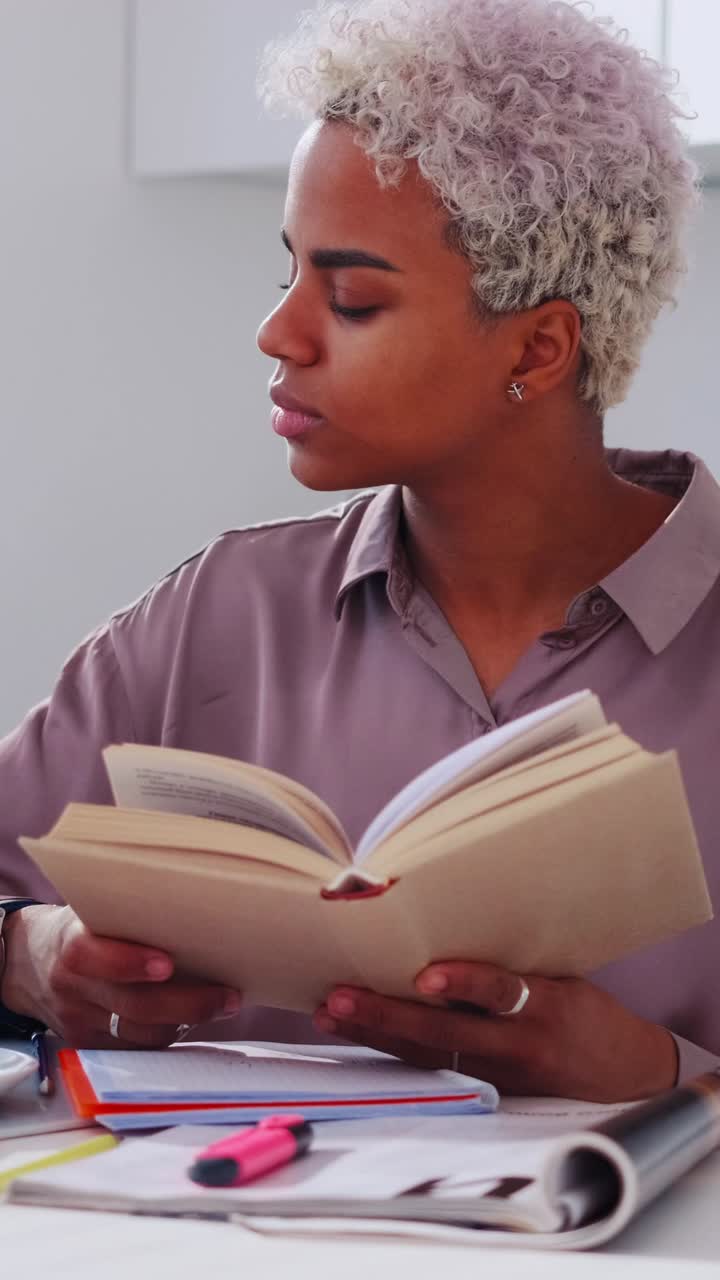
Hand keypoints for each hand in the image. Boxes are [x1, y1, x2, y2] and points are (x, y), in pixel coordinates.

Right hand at [1, 905, 242, 1046]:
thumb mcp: (94, 912)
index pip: (92, 956)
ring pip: (139, 1034)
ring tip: (223, 1004)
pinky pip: (134, 1048)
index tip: (168, 964)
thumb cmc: (82, 928)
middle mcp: (72, 987)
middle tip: (227, 996)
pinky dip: (167, 1034)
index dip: (129, 962)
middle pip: (131, 1006)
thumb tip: (197, 908)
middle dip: (186, 1004)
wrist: (29, 963)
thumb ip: (132, 914)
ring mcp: (79, 1021)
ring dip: (185, 1023)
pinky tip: (191, 1019)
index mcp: (72, 945)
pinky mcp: (88, 1045)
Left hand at [314, 960, 678, 1101]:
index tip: (426, 976)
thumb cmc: (587, 1010)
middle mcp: (520, 1042)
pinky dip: (396, 1050)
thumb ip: (514, 962)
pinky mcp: (491, 1091)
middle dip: (388, 1014)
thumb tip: (448, 921)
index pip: (502, 991)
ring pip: (430, 1054)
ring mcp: (502, 1073)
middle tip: (341, 996)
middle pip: (446, 1032)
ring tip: (331, 1014)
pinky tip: (360, 1034)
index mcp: (546, 1003)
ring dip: (377, 1033)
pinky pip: (436, 1068)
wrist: (623, 1072)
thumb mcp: (563, 977)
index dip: (465, 983)